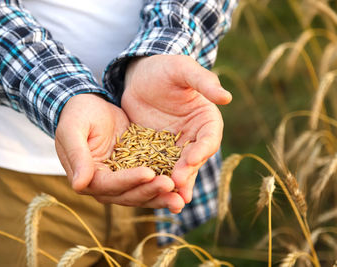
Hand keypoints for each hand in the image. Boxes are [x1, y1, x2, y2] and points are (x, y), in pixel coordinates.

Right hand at [55, 93, 184, 211]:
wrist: (89, 106)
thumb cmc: (77, 115)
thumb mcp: (73, 130)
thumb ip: (77, 156)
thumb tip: (78, 185)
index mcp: (87, 177)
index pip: (109, 184)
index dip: (128, 180)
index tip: (149, 173)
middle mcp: (104, 184)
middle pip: (128, 194)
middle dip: (150, 191)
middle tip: (171, 186)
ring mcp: (120, 180)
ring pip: (141, 193)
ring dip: (160, 196)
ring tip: (181, 198)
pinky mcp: (134, 171)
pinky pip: (150, 181)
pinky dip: (163, 186)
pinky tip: (181, 186)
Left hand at [122, 55, 231, 203]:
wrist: (140, 76)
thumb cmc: (165, 69)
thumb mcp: (183, 70)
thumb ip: (203, 82)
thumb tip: (227, 97)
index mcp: (206, 120)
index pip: (209, 138)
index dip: (202, 149)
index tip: (191, 158)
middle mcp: (194, 137)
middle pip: (194, 159)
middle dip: (187, 173)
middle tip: (177, 186)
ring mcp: (174, 147)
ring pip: (177, 169)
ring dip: (175, 185)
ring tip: (171, 202)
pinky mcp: (156, 152)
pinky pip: (157, 167)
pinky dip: (156, 180)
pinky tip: (150, 193)